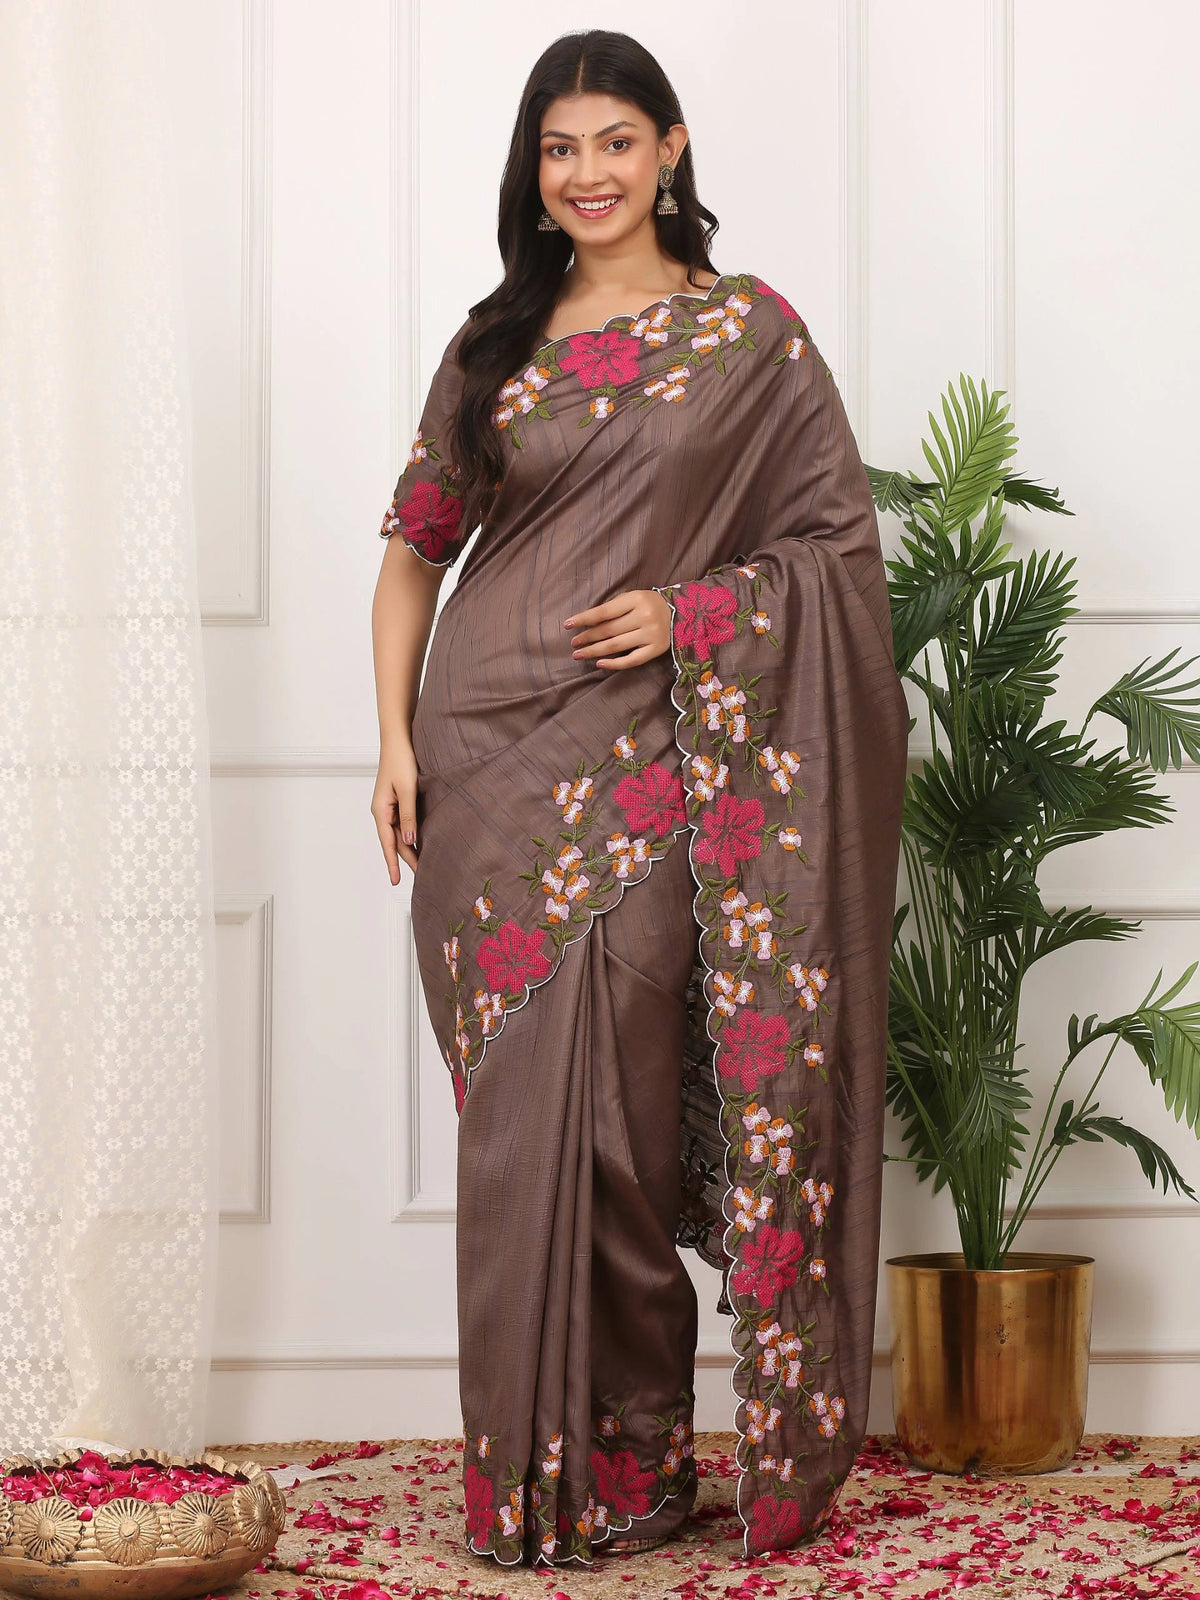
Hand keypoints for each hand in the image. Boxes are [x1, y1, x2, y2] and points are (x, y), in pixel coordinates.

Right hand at [372, 739, 419, 883]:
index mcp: (380, 810)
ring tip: (422, 863)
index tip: (395, 881)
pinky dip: (411, 834)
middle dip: (406, 859)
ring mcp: (389, 806)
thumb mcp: (407, 789)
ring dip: (409, 848)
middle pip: (394, 841)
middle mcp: (382, 811)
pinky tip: (420, 841)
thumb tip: (409, 840)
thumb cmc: (402, 760)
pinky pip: (403, 822)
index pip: (387, 843)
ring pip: (399, 833)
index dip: (392, 863)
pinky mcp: (397, 800)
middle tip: (421, 875)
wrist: (398, 739)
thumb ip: (408, 815)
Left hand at [563, 589, 672, 669]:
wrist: (683, 613)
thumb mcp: (633, 598)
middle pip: (608, 630)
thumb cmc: (650, 604)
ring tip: (579, 654)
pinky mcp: (656, 650)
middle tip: (573, 644)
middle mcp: (645, 617)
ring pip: (616, 646)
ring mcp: (651, 635)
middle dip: (587, 637)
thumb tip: (586, 624)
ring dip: (594, 651)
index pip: (604, 611)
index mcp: (637, 599)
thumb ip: (614, 608)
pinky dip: (614, 664)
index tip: (567, 625)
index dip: (584, 619)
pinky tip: (599, 664)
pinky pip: (632, 660)